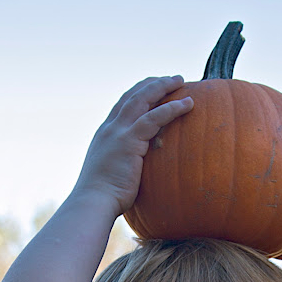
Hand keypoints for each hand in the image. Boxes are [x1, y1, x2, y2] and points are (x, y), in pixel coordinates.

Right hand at [73, 76, 193, 215]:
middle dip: (152, 84)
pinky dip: (171, 108)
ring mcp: (118, 132)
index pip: (122, 106)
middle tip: (171, 79)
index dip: (138, 94)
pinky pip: (154, 118)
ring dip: (163, 87)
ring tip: (180, 81)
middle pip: (132, 95)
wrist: (93, 202)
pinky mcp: (129, 141)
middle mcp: (110, 129)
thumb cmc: (103, 199)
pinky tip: (188, 104)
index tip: (152, 88)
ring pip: (142, 99)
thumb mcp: (111, 177)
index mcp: (105, 135)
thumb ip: (123, 168)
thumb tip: (136, 177)